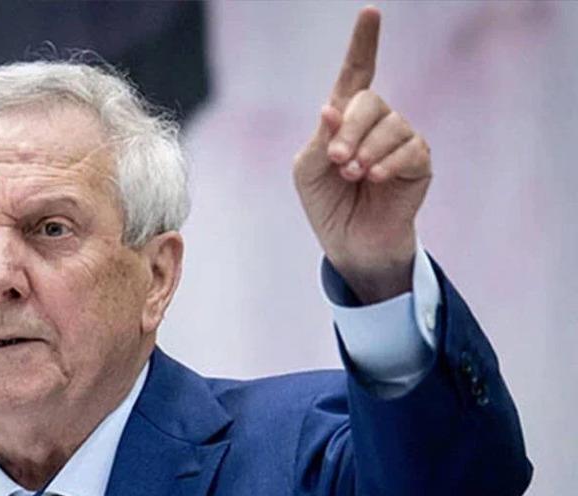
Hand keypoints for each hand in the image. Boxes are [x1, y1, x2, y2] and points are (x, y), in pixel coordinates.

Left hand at [293, 6, 430, 303]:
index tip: (371, 12)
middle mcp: (376, 122)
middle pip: (369, 102)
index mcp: (345, 118)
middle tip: (337, 161)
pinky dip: (388, 163)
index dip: (364, 43)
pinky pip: (410, 149)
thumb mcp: (307, 172)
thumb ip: (318, 140)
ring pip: (391, 125)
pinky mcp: (419, 162)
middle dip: (349, 130)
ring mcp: (401, 140)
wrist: (350, 243)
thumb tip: (332, 108)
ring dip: (366, 152)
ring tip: (353, 177)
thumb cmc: (326, 203)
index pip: (357, 73)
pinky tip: (375, 179)